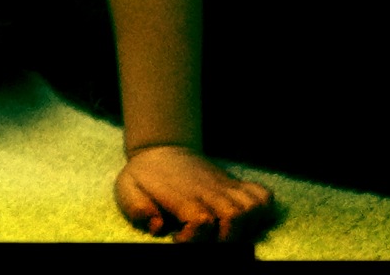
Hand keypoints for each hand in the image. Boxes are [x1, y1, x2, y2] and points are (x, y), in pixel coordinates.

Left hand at [115, 146, 275, 244]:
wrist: (160, 148)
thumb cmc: (144, 176)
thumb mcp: (127, 188)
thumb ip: (137, 208)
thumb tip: (157, 225)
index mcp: (182, 195)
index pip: (202, 221)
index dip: (195, 240)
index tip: (178, 239)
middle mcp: (208, 191)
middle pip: (233, 218)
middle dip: (225, 240)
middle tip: (207, 241)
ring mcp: (225, 188)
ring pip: (251, 209)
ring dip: (245, 228)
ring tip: (225, 234)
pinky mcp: (236, 186)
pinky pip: (262, 197)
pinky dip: (261, 211)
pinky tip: (245, 221)